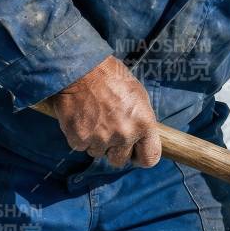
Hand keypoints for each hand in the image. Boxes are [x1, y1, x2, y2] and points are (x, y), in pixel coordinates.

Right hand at [38, 55, 160, 168]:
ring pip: (98, 153)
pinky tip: (82, 118)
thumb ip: (141, 122)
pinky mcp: (79, 138)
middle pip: (120, 161)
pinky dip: (80, 136)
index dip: (141, 157)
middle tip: (109, 131)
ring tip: (95, 119)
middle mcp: (124, 135)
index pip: (150, 159)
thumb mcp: (139, 98)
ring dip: (96, 142)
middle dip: (115, 150)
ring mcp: (101, 138)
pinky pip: (81, 146)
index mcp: (144, 125)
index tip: (135, 153)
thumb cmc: (113, 79)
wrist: (82, 69)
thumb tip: (142, 139)